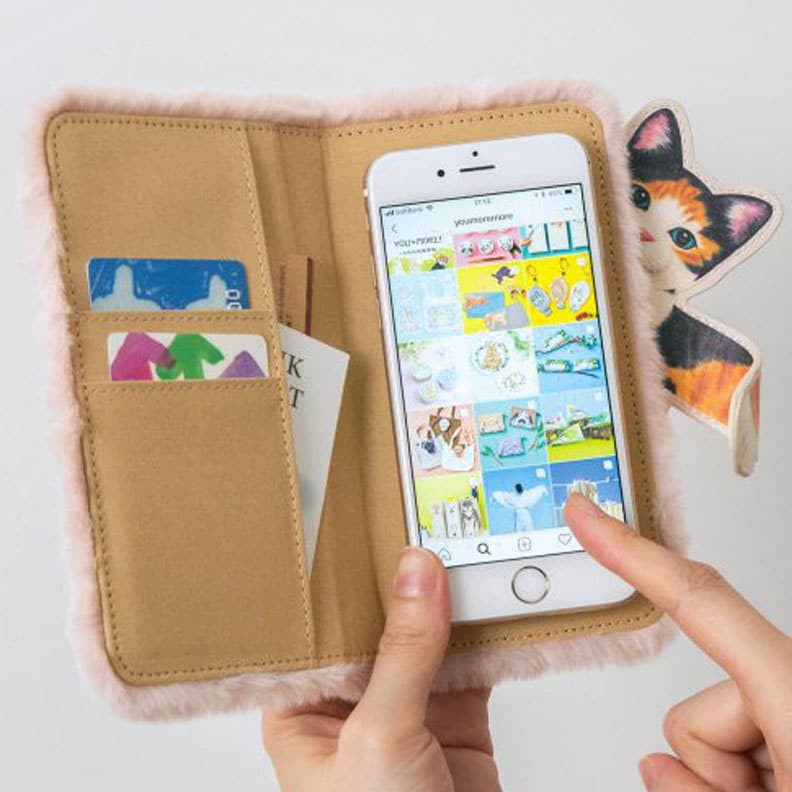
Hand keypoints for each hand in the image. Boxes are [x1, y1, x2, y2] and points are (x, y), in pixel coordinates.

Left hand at [262, 547, 499, 791]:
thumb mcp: (377, 738)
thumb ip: (401, 655)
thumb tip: (416, 575)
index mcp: (305, 708)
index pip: (324, 625)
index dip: (346, 577)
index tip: (369, 527)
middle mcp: (354, 704)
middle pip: (381, 626)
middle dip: (405, 582)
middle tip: (426, 523)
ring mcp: (408, 712)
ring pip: (429, 640)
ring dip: (450, 603)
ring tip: (464, 550)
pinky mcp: (455, 721)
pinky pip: (472, 664)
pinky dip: (488, 636)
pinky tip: (495, 602)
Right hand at [566, 494, 791, 791]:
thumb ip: (698, 790)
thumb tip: (657, 764)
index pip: (699, 599)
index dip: (631, 552)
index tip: (588, 515)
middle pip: (701, 710)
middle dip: (718, 768)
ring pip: (720, 735)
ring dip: (741, 781)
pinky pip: (746, 746)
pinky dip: (755, 781)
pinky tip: (788, 791)